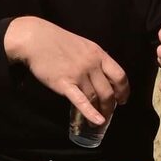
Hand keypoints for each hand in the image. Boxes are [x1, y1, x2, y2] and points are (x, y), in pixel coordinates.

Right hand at [3, 16, 128, 127]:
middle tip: (109, 113)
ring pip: (95, 97)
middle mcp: (92, 64)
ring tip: (99, 120)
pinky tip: (97, 121)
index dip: (123, 90)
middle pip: (108, 90)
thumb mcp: (83, 45)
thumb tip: (103, 75)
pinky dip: (91, 113)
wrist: (37, 39)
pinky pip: (81, 101)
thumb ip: (94, 59)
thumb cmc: (58, 41)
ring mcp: (79, 74)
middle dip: (111, 105)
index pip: (119, 75)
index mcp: (98, 54)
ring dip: (100, 111)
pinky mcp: (65, 84)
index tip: (123, 99)